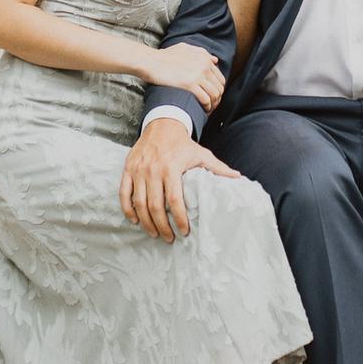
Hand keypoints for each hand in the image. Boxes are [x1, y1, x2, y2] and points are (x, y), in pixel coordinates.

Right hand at [120, 117, 239, 241]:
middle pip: (155, 206)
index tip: (184, 231)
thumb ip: (218, 168)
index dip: (179, 218)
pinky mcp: (128, 169)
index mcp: (172, 167)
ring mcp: (138, 170)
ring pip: (139, 203)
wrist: (162, 125)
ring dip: (146, 222)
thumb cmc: (183, 144)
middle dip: (162, 226)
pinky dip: (128, 209)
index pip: (174, 199)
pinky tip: (135, 220)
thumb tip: (238, 178)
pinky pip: (124, 193)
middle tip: (168, 238)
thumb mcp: (202, 154)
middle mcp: (153, 169)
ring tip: (154, 233)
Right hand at [144, 42, 225, 112]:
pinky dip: (206, 107)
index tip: (212, 97)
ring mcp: (198, 75)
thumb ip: (201, 53)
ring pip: (215, 94)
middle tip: (210, 106)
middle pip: (219, 87)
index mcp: (204, 58)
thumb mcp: (184, 48)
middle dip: (217, 99)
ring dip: (213, 105)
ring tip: (207, 110)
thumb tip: (215, 60)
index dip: (218, 90)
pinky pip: (206, 99)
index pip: (220, 78)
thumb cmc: (164, 56)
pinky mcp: (190, 84)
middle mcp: (204, 66)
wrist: (151, 61)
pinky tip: (202, 110)